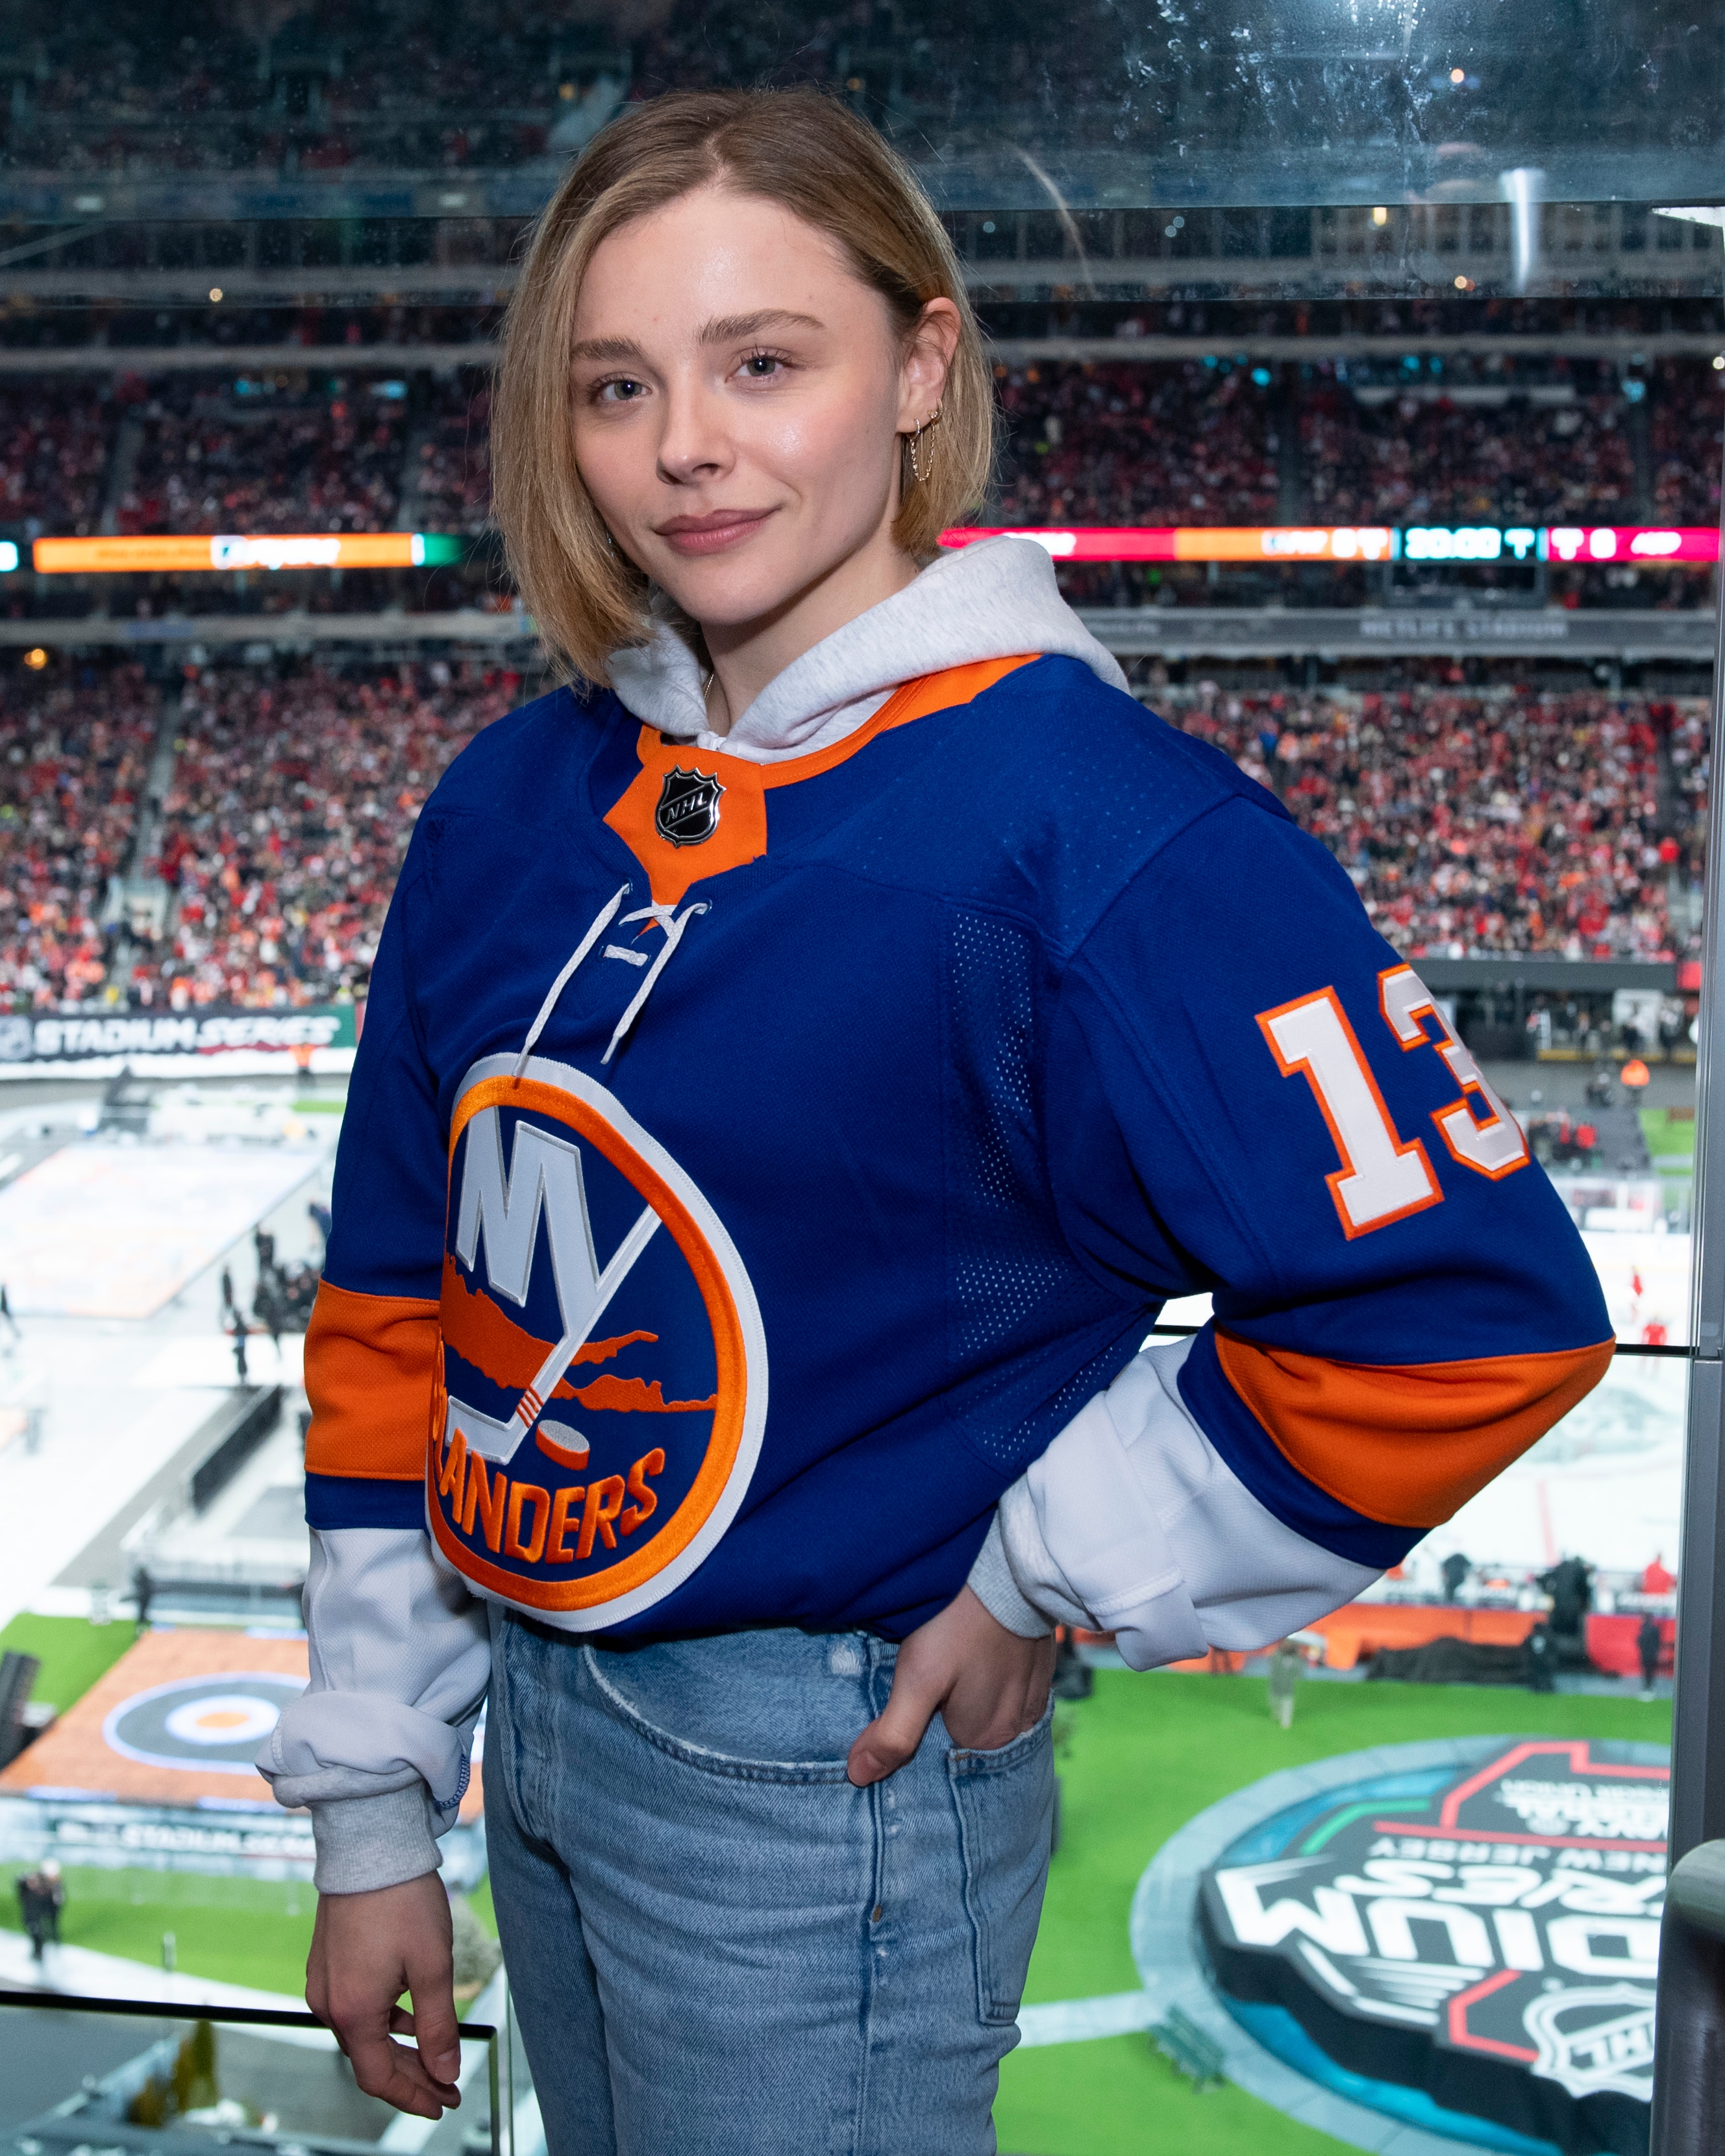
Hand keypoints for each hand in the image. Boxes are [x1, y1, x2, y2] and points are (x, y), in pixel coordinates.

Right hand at [306, 1873, 462, 2118]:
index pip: (380, 2078)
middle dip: (411, 2076)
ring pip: (362, 2033)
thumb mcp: (432, 1966)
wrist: (369, 1845)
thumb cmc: (404, 1902)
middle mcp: (329, 2004)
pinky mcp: (326, 1962)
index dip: (413, 2096)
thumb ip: (438, 2026)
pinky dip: (383, 2021)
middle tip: (447, 2085)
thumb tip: (446, 2073)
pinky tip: (408, 2014)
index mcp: (354, 2012)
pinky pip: (354, 2007)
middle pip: (369, 2059)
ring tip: (435, 2053)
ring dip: (398, 2048)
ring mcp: (323, 1982)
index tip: (444, 2103)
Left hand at [846, 1585, 1055, 1786]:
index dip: (916, 1729)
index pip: (941, 1752)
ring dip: (968, 1689)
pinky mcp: (1040, 1662)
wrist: (1011, 1563)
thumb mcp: (918, 1678)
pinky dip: (989, 1671)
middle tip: (922, 1673)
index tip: (901, 1702)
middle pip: (966, 1729)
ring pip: (987, 1703)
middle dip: (942, 1711)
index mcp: (988, 1737)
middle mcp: (1018, 1725)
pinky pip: (1007, 1681)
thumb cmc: (961, 1623)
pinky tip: (972, 1648)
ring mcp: (1034, 1692)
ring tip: (945, 1658)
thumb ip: (893, 1733)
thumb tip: (859, 1777)